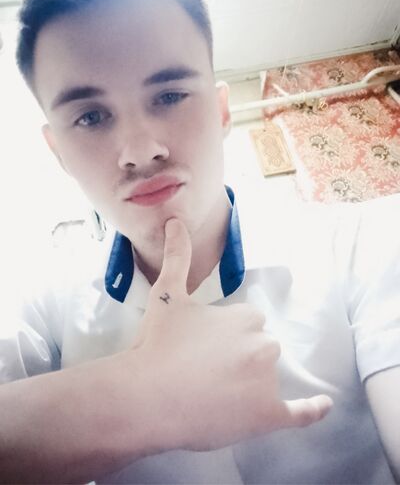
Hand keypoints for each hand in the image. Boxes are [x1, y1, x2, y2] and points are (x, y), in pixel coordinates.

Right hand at [132, 218, 332, 450]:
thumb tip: (175, 221)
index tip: (202, 348)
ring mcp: (267, 381)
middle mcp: (264, 344)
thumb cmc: (156, 343)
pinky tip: (323, 405)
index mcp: (246, 316)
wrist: (144, 396)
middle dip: (240, 358)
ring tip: (211, 395)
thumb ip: (178, 256)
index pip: (248, 325)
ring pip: (267, 379)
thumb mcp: (167, 295)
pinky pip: (299, 413)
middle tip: (204, 372)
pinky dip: (311, 410)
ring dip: (249, 384)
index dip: (226, 338)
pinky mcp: (267, 415)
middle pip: (260, 350)